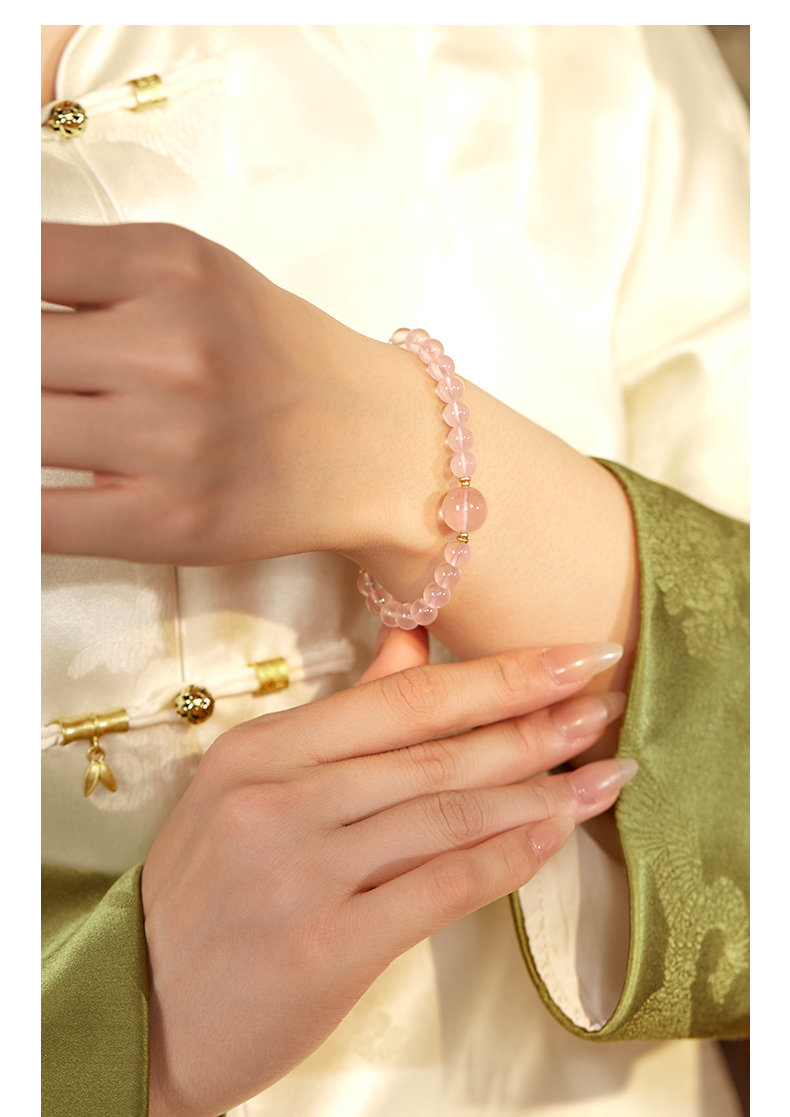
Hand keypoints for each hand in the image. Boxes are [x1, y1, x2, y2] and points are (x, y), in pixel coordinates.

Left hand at [41, 222, 433, 563]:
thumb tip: (0, 296)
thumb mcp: (196, 278)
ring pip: (15, 432)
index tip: (8, 326)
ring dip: (14, 436)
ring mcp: (170, 438)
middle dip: (8, 369)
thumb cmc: (278, 361)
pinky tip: (26, 489)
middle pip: (10, 351)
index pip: (20, 258)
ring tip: (44, 429)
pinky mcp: (168, 519)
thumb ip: (91, 275)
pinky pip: (39, 517)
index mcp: (170, 267)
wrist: (371, 445)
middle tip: (36, 386)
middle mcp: (171, 347)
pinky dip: (16, 505)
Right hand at [141, 641, 632, 1116]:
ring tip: (605, 773)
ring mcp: (302, 873)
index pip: (404, 697)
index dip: (499, 674)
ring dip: (540, 792)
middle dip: (536, 723)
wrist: (142, 1005)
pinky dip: (503, 860)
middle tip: (605, 703)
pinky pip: (437, 890)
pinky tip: (552, 837)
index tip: (572, 656)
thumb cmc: (206, 889)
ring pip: (448, 814)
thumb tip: (414, 644)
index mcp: (263, 750)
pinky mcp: (326, 947)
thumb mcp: (251, 785)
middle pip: (437, 751)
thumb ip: (342, 717)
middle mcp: (281, 800)